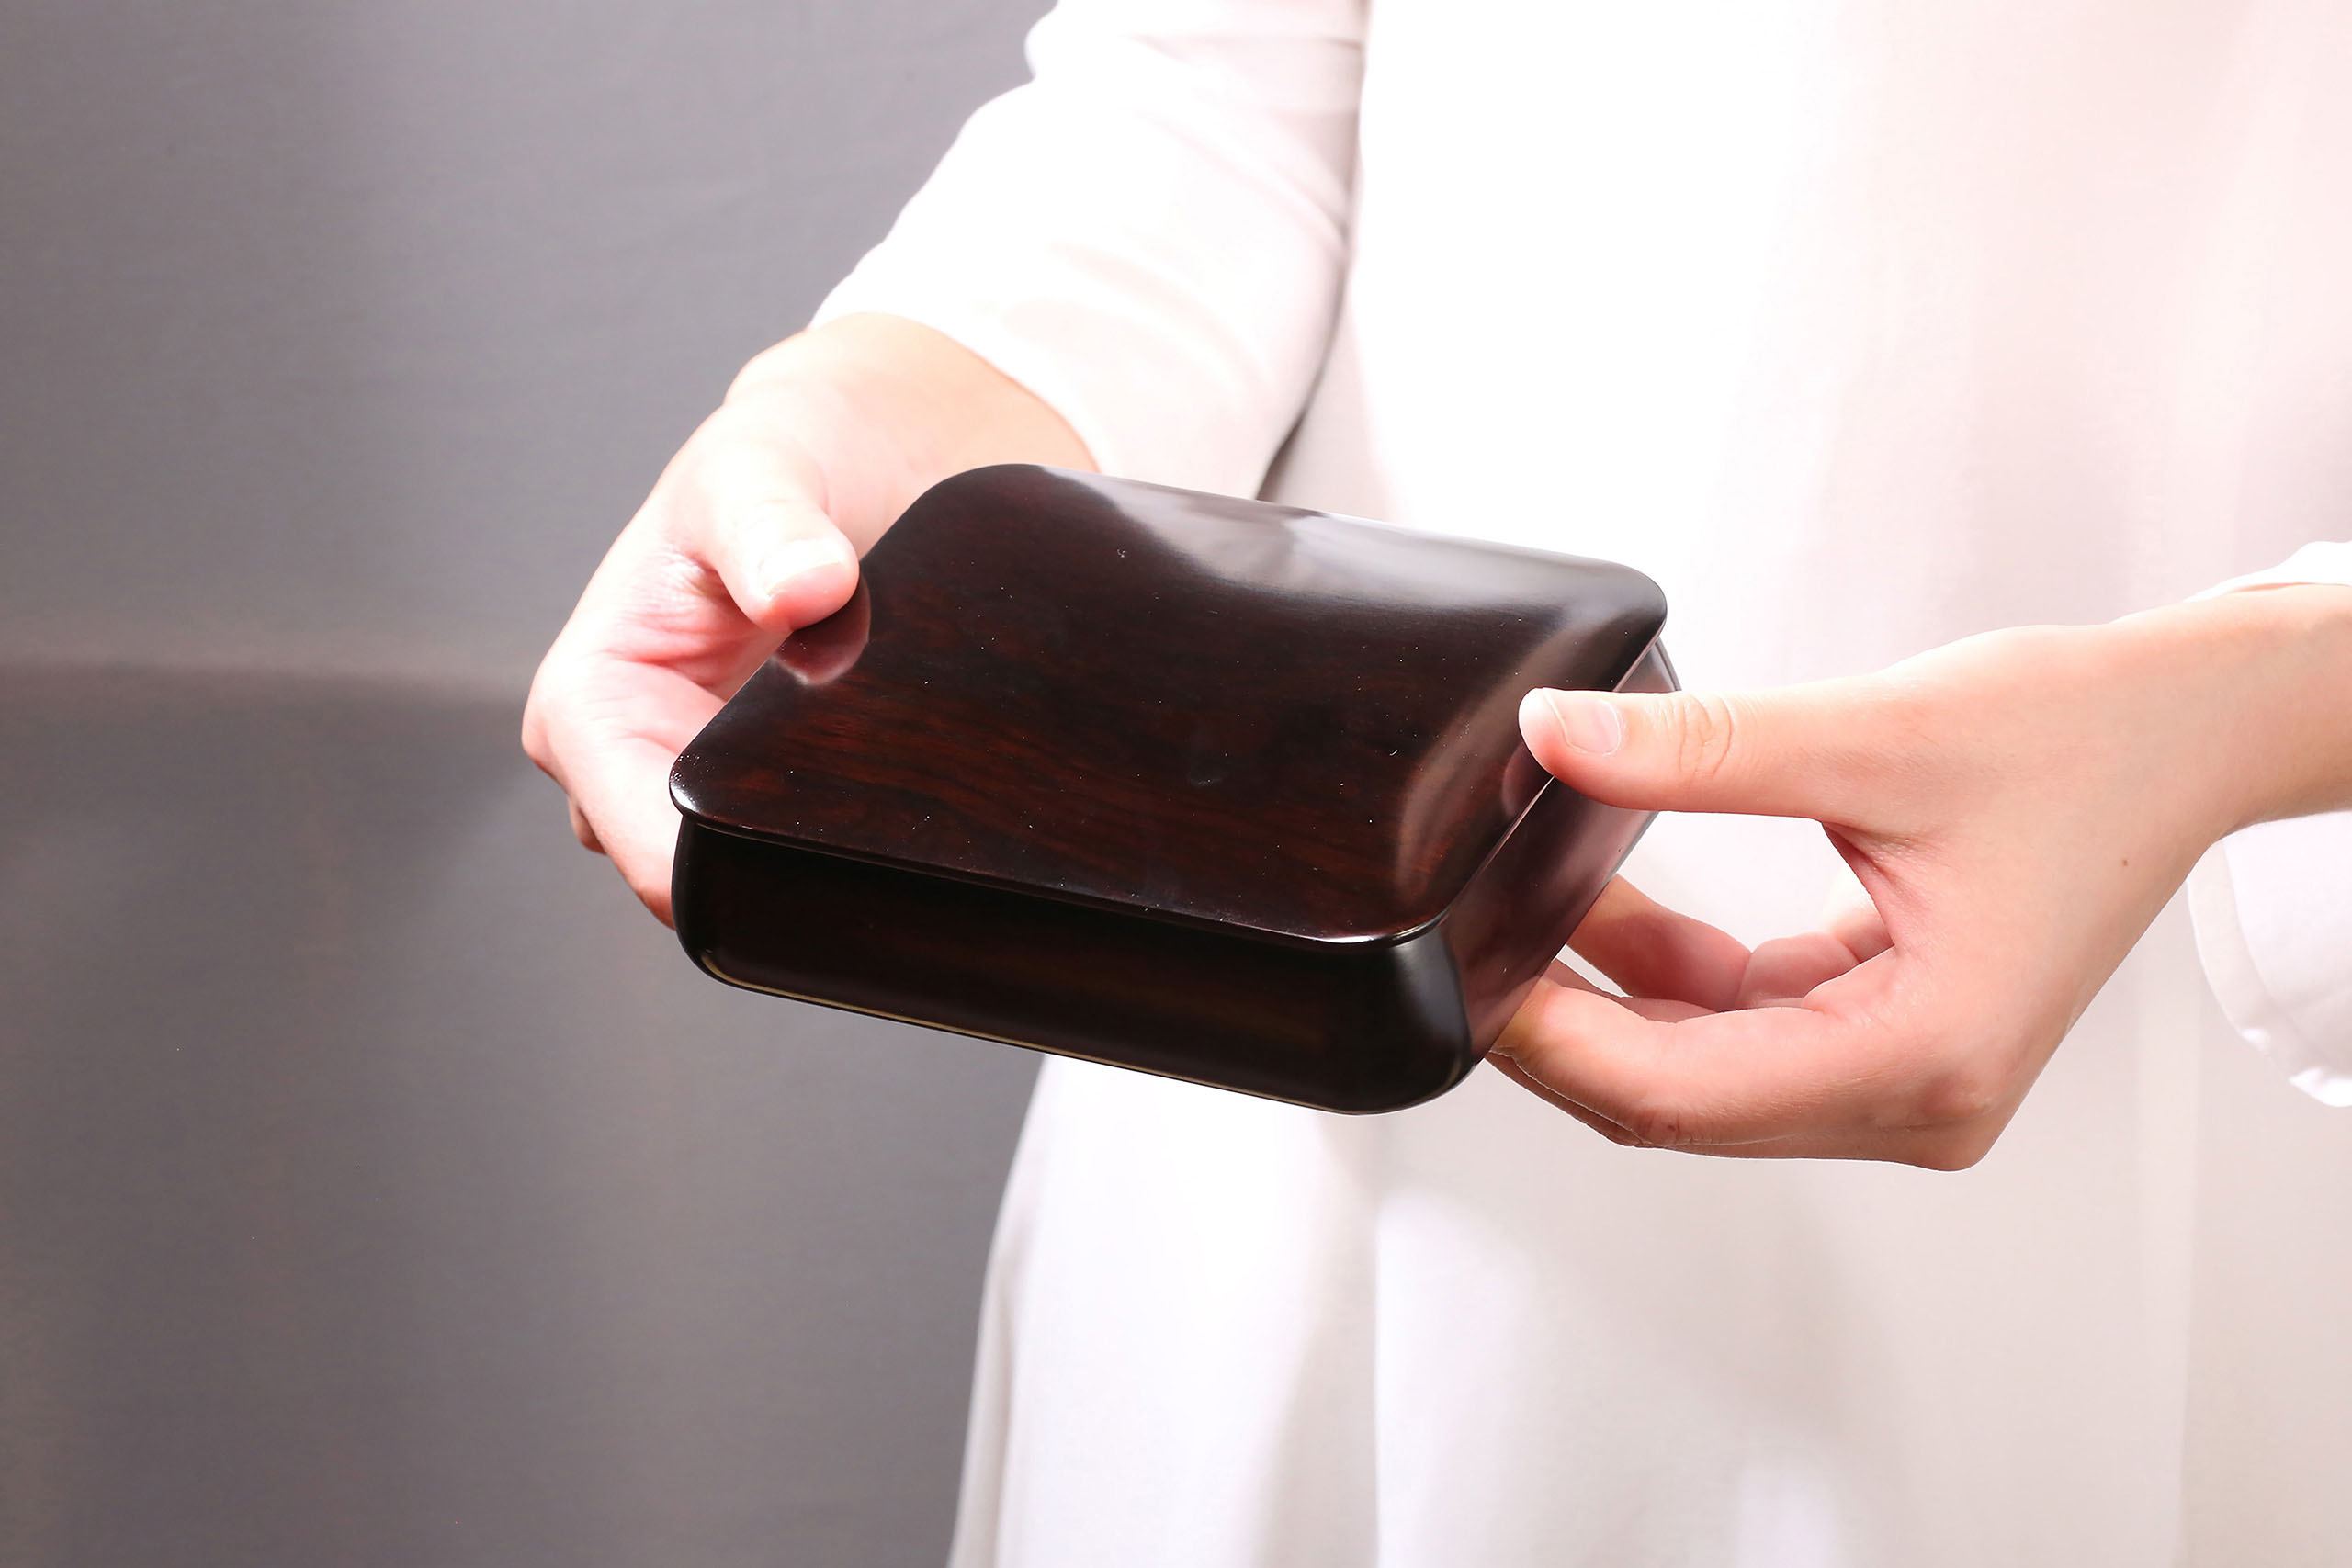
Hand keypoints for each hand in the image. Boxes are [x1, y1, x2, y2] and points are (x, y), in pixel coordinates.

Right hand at [521, 314, 1088, 919]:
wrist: (863, 463)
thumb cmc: (786, 461)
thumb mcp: (762, 468)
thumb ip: (772, 526)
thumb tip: (803, 585)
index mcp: (591, 705)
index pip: (653, 853)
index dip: (740, 864)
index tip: (833, 822)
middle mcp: (629, 764)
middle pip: (706, 883)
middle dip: (788, 856)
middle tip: (882, 792)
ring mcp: (697, 786)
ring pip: (756, 877)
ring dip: (822, 842)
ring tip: (886, 771)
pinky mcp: (760, 796)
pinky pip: (800, 853)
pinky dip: (847, 830)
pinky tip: (896, 781)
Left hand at [1494, 586, 2351, 1167]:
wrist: (2185, 730)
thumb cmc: (2082, 740)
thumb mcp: (1874, 735)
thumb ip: (1701, 751)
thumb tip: (1554, 742)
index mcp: (1926, 1059)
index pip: (1679, 1094)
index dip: (1554, 1041)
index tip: (1467, 975)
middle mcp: (1919, 1100)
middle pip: (1681, 1100)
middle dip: (1567, 1024)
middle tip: (1470, 939)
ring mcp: (1908, 1079)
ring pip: (1705, 1069)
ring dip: (1615, 995)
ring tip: (1534, 898)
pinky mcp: (1895, 1039)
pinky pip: (1748, 1027)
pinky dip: (1675, 976)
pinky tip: (1612, 902)